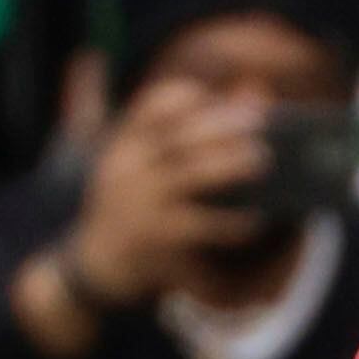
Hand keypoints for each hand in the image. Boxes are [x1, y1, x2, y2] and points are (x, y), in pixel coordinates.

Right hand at [67, 79, 280, 307]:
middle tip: (258, 121)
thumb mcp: (127, 164)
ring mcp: (143, 204)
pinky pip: (202, 226)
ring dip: (229, 164)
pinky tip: (256, 218)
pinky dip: (230, 222)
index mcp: (123, 146)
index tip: (211, 92)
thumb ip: (159, 134)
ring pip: (191, 175)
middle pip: (179, 136)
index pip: (151, 107)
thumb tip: (193, 105)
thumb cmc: (125, 209)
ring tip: (261, 158)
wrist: (96, 266)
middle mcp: (130, 169)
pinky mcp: (158, 240)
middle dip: (220, 124)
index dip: (183, 96)